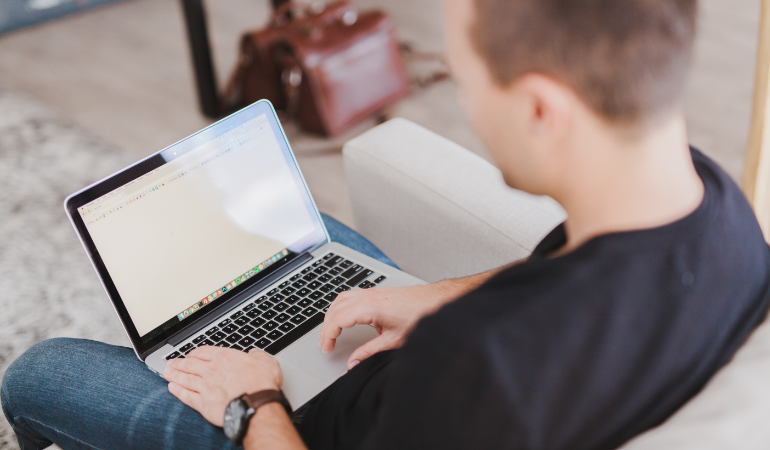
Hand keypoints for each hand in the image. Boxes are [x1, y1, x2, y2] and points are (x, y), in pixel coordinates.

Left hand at [163, 346, 282, 426]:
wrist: (256, 405)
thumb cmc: (262, 384)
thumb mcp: (266, 362)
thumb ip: (257, 356)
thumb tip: (254, 354)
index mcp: (225, 357)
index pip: (202, 352)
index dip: (194, 353)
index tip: (190, 355)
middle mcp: (211, 370)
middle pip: (189, 364)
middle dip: (178, 363)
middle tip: (171, 362)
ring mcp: (205, 387)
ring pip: (185, 379)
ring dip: (174, 375)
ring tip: (166, 373)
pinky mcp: (203, 404)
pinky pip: (186, 396)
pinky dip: (177, 391)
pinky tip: (172, 388)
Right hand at [318, 281, 461, 369]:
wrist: (437, 301)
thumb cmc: (421, 316)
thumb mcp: (394, 340)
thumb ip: (370, 352)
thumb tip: (353, 362)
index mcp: (370, 307)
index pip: (338, 319)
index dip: (328, 335)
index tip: (327, 348)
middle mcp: (369, 296)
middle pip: (336, 309)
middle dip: (327, 327)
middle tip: (325, 344)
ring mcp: (373, 292)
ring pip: (341, 299)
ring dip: (333, 315)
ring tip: (330, 332)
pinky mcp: (378, 292)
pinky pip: (351, 295)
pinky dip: (342, 306)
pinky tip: (345, 317)